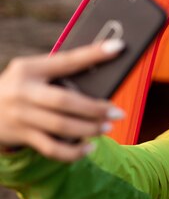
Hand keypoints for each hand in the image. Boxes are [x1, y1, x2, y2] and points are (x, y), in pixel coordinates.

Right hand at [0, 39, 125, 161]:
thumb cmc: (22, 88)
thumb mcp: (33, 74)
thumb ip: (61, 76)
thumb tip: (103, 82)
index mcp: (30, 68)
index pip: (67, 60)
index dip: (93, 54)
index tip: (118, 47)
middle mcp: (23, 91)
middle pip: (65, 101)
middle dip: (95, 108)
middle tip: (118, 112)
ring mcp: (21, 115)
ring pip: (62, 126)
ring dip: (90, 129)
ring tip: (107, 127)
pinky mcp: (22, 135)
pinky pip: (53, 149)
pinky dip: (74, 152)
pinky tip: (89, 147)